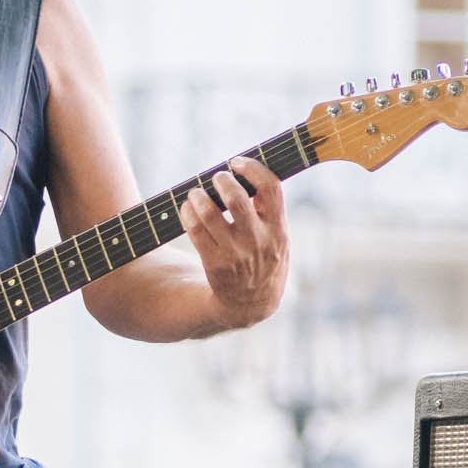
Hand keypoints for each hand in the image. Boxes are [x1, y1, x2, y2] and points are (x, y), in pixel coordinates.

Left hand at [178, 154, 289, 328]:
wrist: (251, 305)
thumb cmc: (265, 261)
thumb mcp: (280, 239)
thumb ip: (270, 213)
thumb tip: (248, 176)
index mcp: (278, 230)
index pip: (270, 188)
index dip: (253, 169)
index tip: (238, 162)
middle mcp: (258, 241)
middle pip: (236, 199)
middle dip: (222, 181)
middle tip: (216, 178)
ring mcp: (235, 254)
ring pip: (210, 214)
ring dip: (199, 197)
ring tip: (196, 193)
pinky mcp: (214, 263)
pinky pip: (195, 231)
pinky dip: (188, 214)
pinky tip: (188, 208)